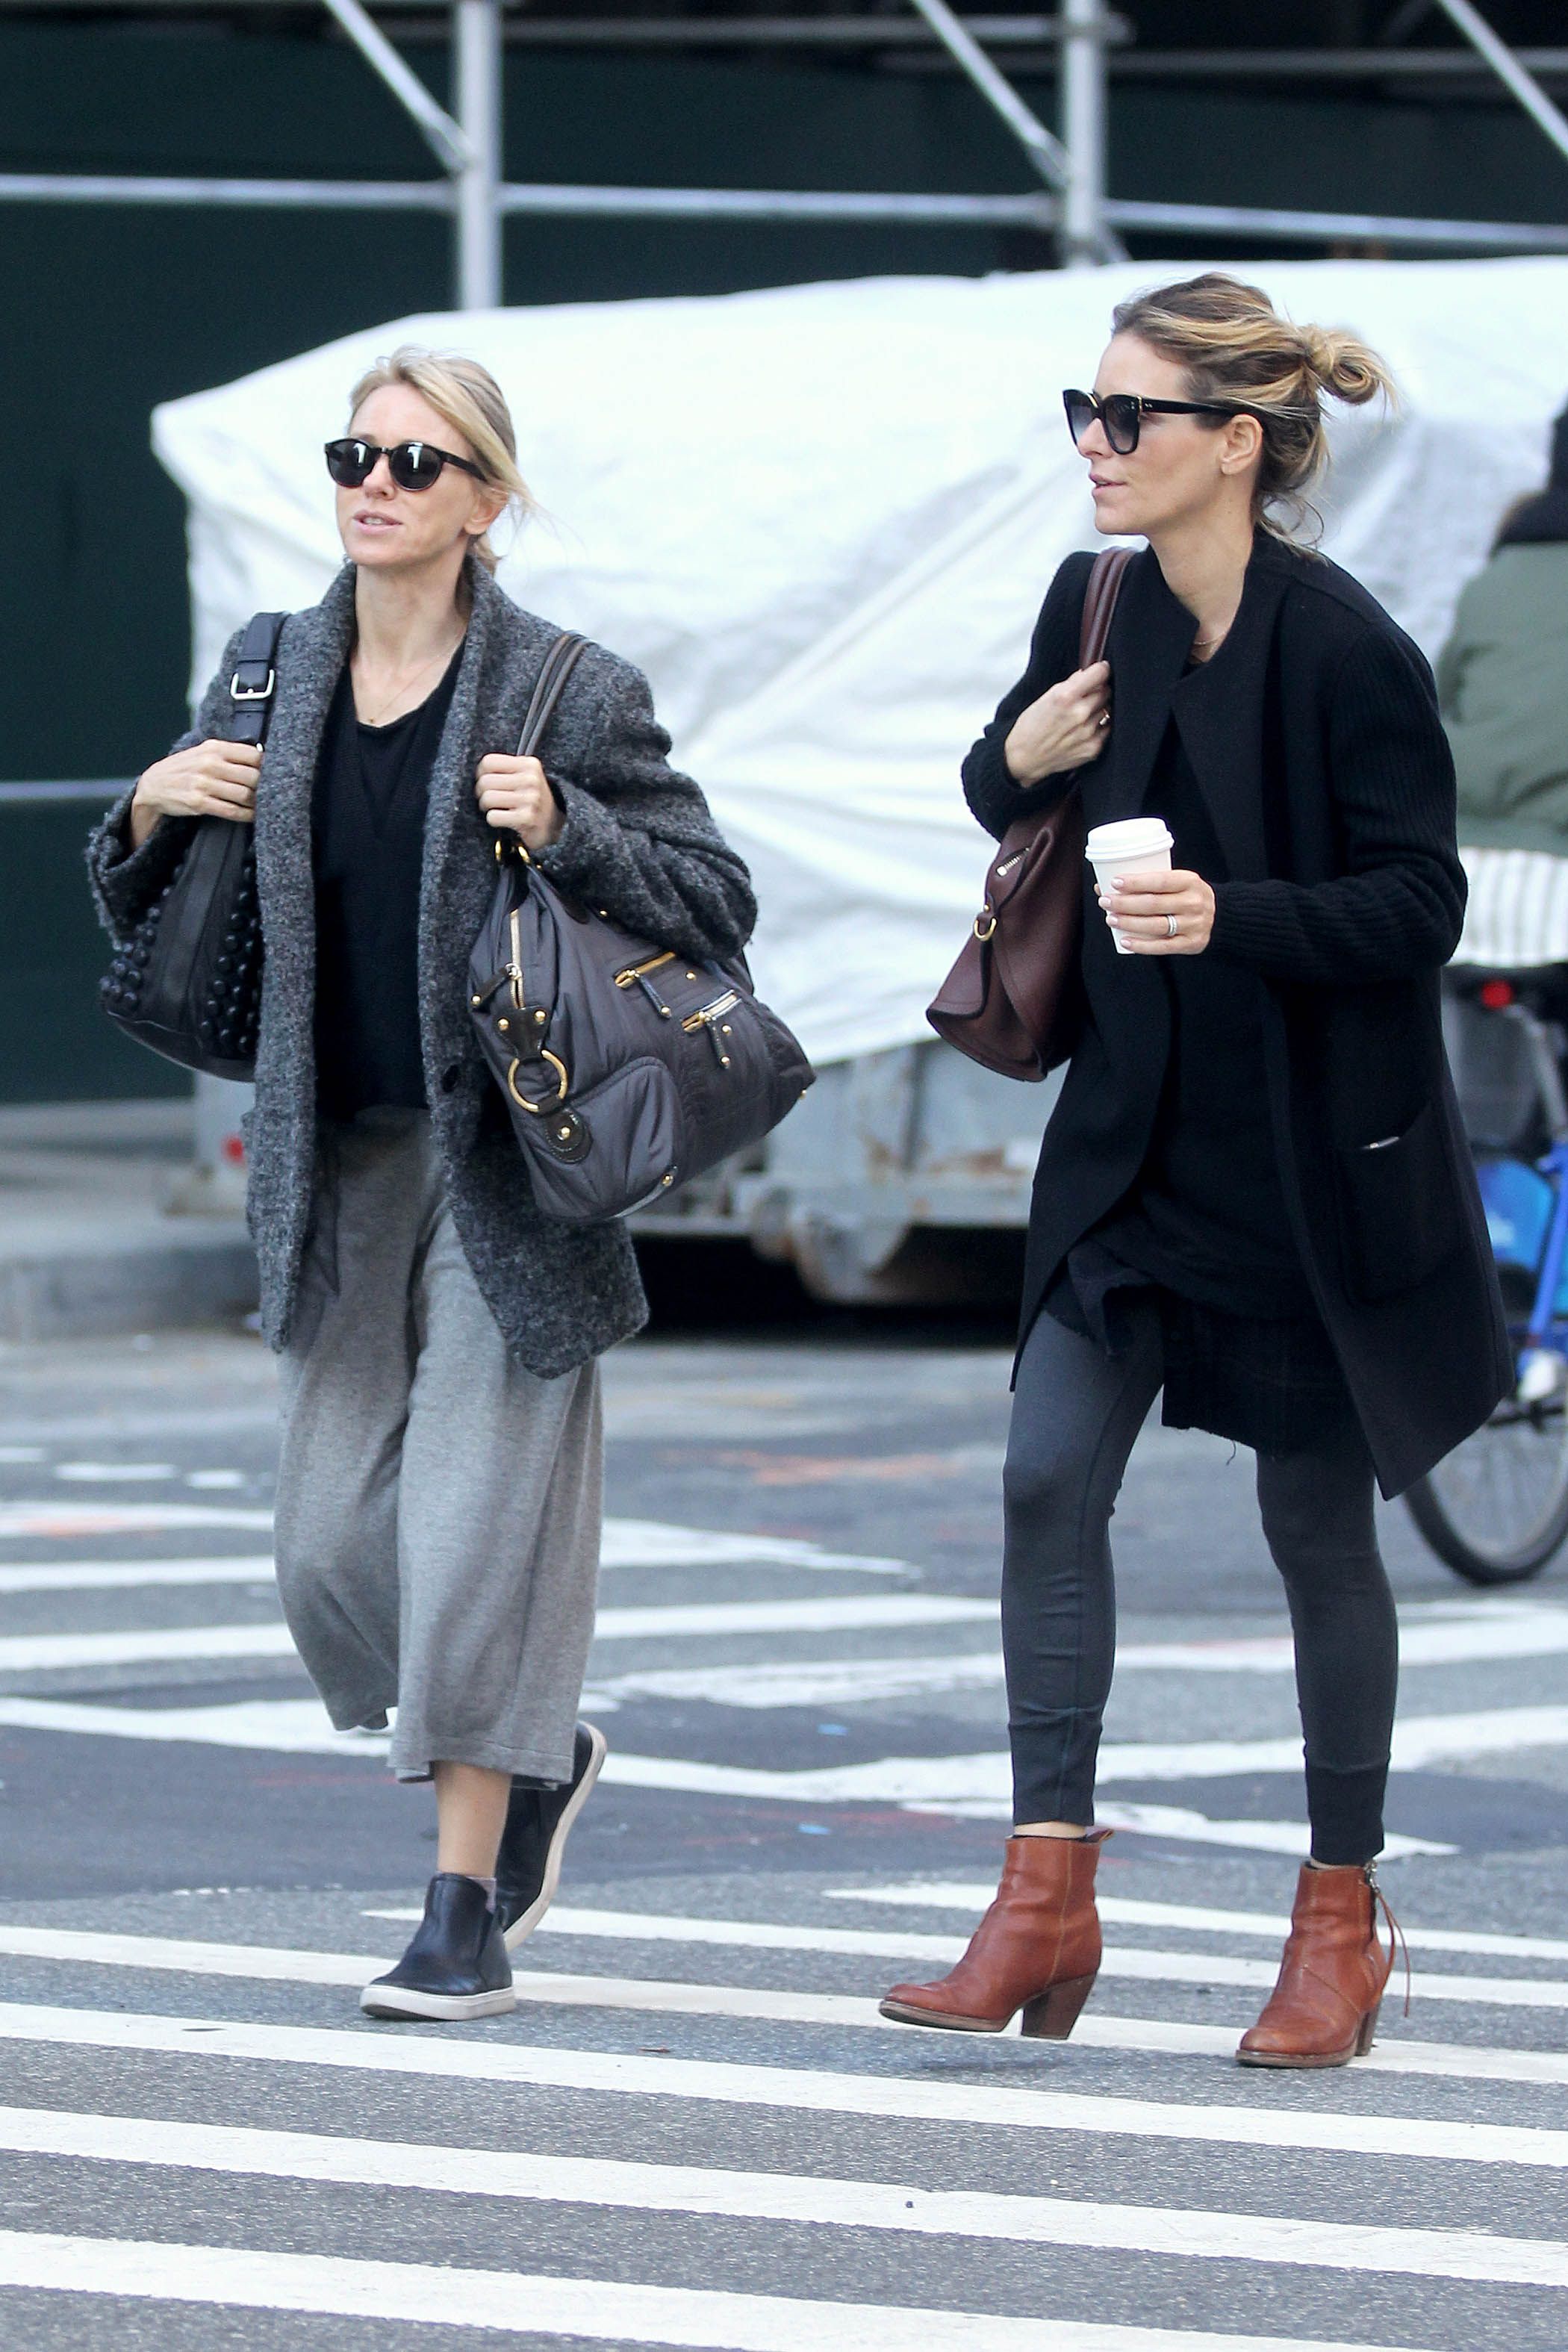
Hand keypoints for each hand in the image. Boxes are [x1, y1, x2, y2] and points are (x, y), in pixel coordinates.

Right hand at [128, 740, 261, 849]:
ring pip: (245, 795)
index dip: (268, 767)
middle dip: (265, 787)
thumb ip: (229, 753)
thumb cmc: (184, 768)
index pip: (254, 755)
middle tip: (272, 793)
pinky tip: (251, 815)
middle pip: (253, 776)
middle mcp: (210, 764)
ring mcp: (204, 784)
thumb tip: (262, 758)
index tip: (274, 775)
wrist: (154, 784)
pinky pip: (231, 811)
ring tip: (263, 805)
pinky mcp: (199, 803)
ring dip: (257, 803)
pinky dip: (246, 815)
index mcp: (215, 748)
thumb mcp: (204, 752)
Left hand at [475, 753, 563, 852]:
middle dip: (481, 793)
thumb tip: (477, 772)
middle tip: (488, 799)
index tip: (487, 782)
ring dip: (485, 807)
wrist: (554, 825)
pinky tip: (503, 819)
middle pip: (485, 781)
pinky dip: (493, 820)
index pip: (488, 762)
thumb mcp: (525, 776)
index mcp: (529, 764)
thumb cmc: (532, 798)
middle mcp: (531, 779)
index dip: (481, 773)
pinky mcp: (527, 818)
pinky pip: (493, 817)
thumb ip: (505, 768)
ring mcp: (530, 799)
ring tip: (494, 809)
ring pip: (487, 799)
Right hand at [1004, 661, 1110, 785]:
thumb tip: (1088, 674)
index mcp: (1065, 696)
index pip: (1100, 673)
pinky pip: (1106, 729)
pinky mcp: (1094, 748)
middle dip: (1097, 691)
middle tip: (1084, 698)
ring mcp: (1088, 732)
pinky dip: (1098, 727)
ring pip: (1107, 709)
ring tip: (1080, 717)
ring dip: (1098, 709)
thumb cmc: (1031, 728)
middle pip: (1106, 691)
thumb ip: (1070, 684)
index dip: (1100, 670)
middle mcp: (1080, 713)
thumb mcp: (1045, 697)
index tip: (1099, 672)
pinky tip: (1082, 730)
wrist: (1024, 759)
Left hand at [1097, 864, 1214, 954]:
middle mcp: (1194, 903)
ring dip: (1129, 923)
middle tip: (1105, 901)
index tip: (1115, 882)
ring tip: (1110, 919)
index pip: (1160, 880)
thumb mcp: (1178, 883)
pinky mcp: (1191, 944)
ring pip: (1155, 925)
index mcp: (1190, 881)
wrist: (1220, 918)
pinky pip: (1162, 947)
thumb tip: (1104, 885)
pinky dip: (1141, 945)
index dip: (1136, 882)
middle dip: (1125, 903)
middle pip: (1153, 904)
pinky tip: (1124, 940)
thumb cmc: (1187, 897)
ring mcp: (1194, 925)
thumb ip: (1149, 884)